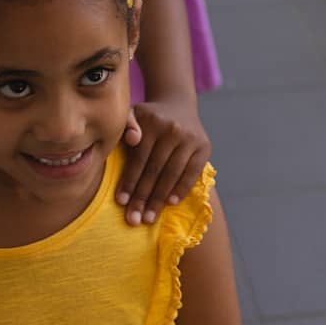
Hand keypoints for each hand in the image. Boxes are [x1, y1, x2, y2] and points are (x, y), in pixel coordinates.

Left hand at [118, 98, 210, 223]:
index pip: (138, 158)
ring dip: (159, 199)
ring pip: (171, 174)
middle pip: (154, 170)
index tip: (121, 203)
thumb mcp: (133, 113)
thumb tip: (133, 139)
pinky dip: (181, 189)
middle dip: (142, 197)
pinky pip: (192, 173)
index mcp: (151, 122)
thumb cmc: (149, 118)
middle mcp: (172, 129)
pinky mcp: (204, 147)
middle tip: (133, 220)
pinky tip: (170, 204)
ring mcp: (190, 138)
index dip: (129, 182)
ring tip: (149, 218)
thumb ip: (127, 124)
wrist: (178, 105)